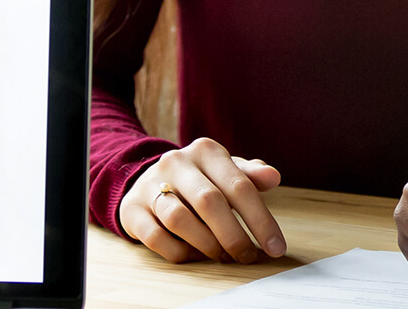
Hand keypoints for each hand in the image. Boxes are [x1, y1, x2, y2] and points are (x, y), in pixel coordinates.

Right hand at [118, 137, 285, 262]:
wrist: (150, 180)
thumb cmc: (201, 180)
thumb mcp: (227, 171)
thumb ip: (251, 175)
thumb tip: (273, 176)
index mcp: (206, 151)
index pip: (239, 186)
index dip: (261, 220)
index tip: (276, 247)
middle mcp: (176, 163)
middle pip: (210, 203)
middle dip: (234, 236)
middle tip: (248, 256)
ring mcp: (150, 185)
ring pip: (180, 220)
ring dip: (207, 244)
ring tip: (223, 256)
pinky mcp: (132, 209)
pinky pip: (156, 238)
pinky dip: (180, 252)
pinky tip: (196, 254)